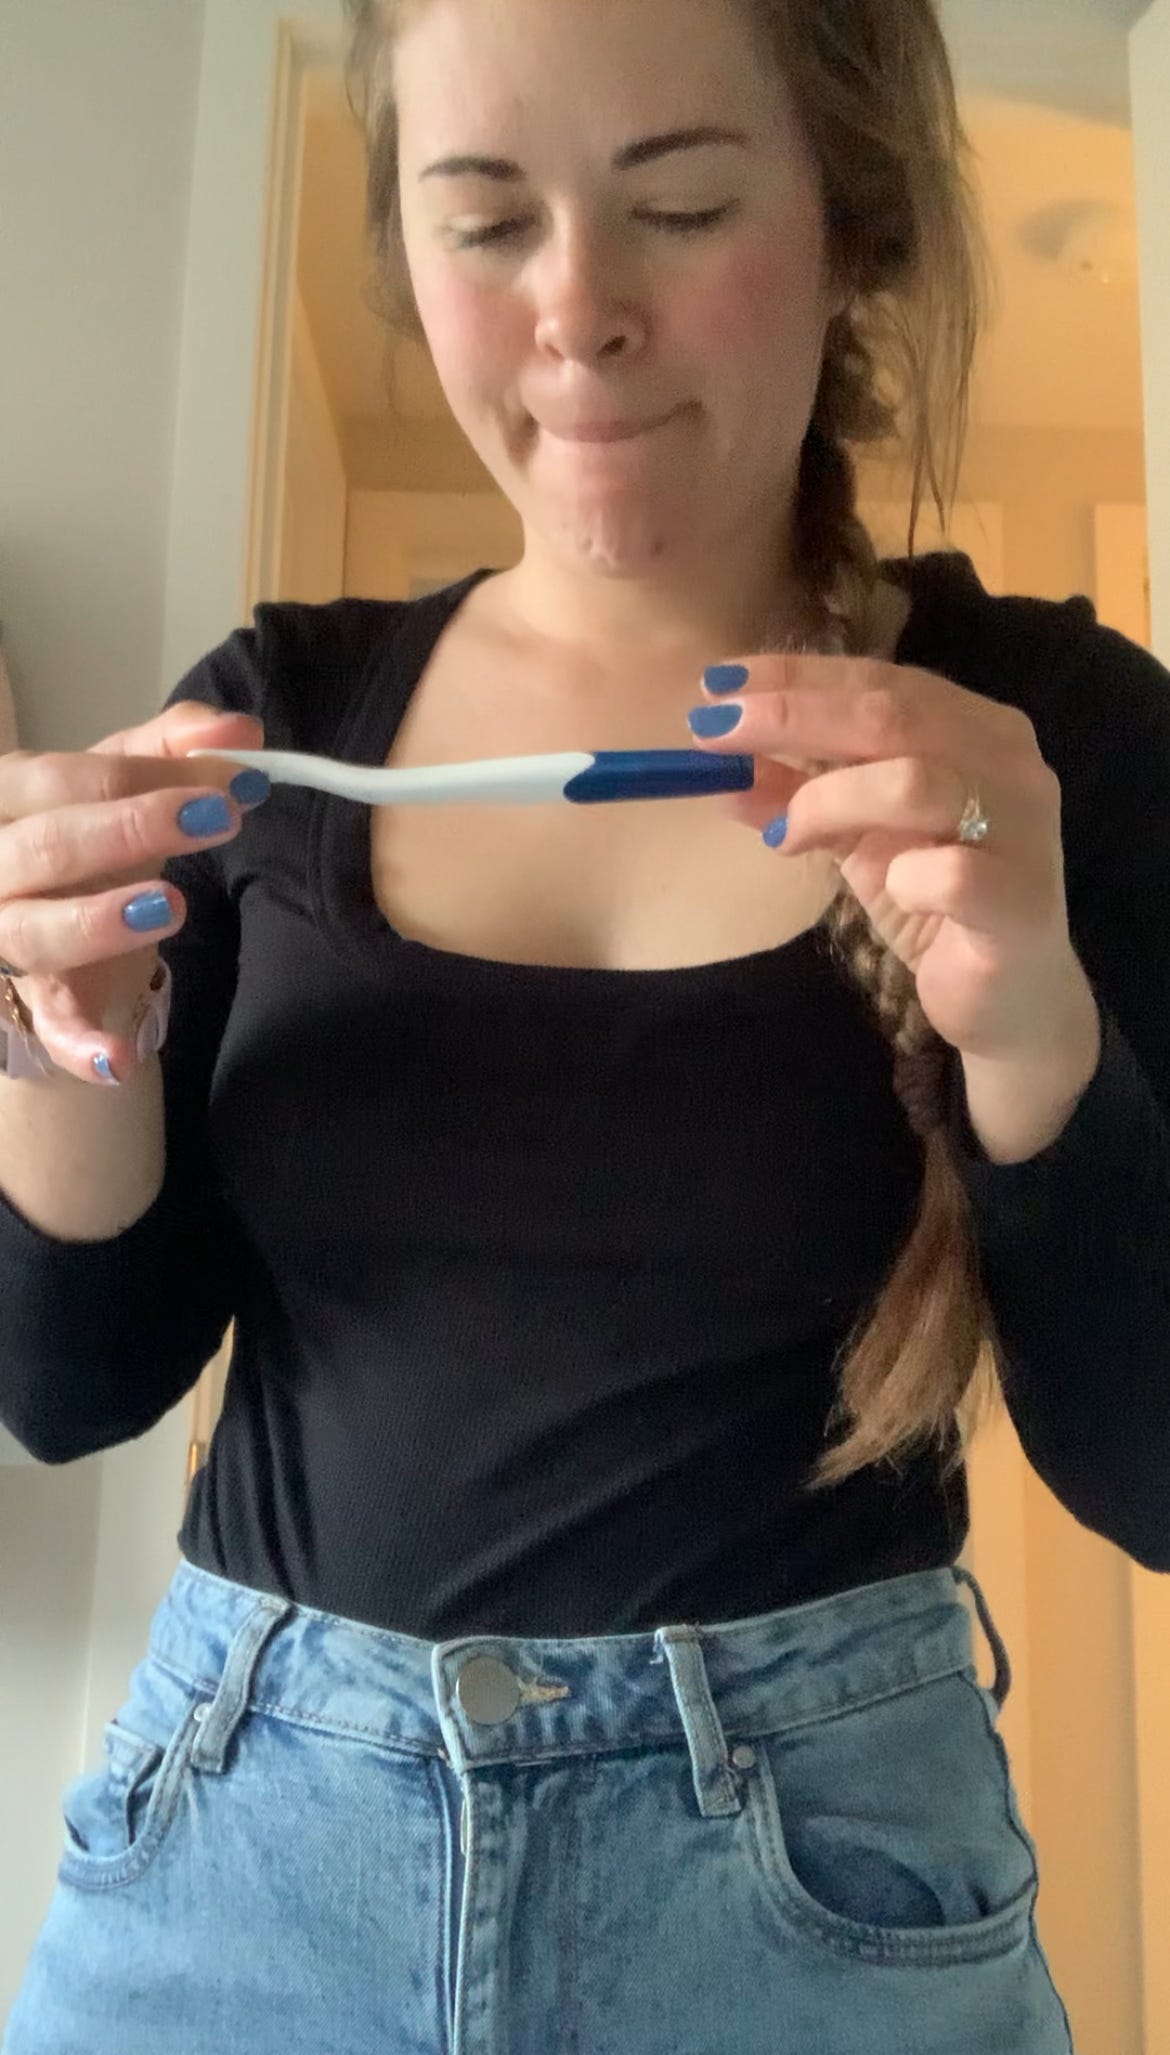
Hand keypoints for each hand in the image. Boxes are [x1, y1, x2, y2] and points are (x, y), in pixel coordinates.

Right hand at [0, 704, 265, 1083]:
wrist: (63, 918)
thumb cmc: (90, 839)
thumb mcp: (123, 781)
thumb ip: (179, 747)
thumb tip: (243, 731)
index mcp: (9, 796)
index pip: (64, 778)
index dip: (148, 776)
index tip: (232, 778)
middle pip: (47, 847)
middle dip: (130, 829)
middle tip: (217, 819)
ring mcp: (6, 936)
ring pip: (34, 931)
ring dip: (98, 922)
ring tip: (170, 907)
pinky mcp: (36, 1002)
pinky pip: (51, 1028)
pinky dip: (81, 1047)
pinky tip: (120, 1059)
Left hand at [688, 654, 1095, 1065]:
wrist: (1010, 998)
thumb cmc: (937, 902)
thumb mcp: (858, 839)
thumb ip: (800, 797)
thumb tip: (721, 771)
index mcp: (974, 728)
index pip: (879, 681)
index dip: (796, 679)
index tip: (718, 686)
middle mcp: (1008, 763)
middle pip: (890, 714)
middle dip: (791, 716)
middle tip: (713, 731)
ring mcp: (1022, 829)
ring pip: (915, 782)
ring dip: (828, 800)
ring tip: (786, 835)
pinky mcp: (1019, 902)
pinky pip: (951, 875)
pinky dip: (903, 876)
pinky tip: (893, 889)